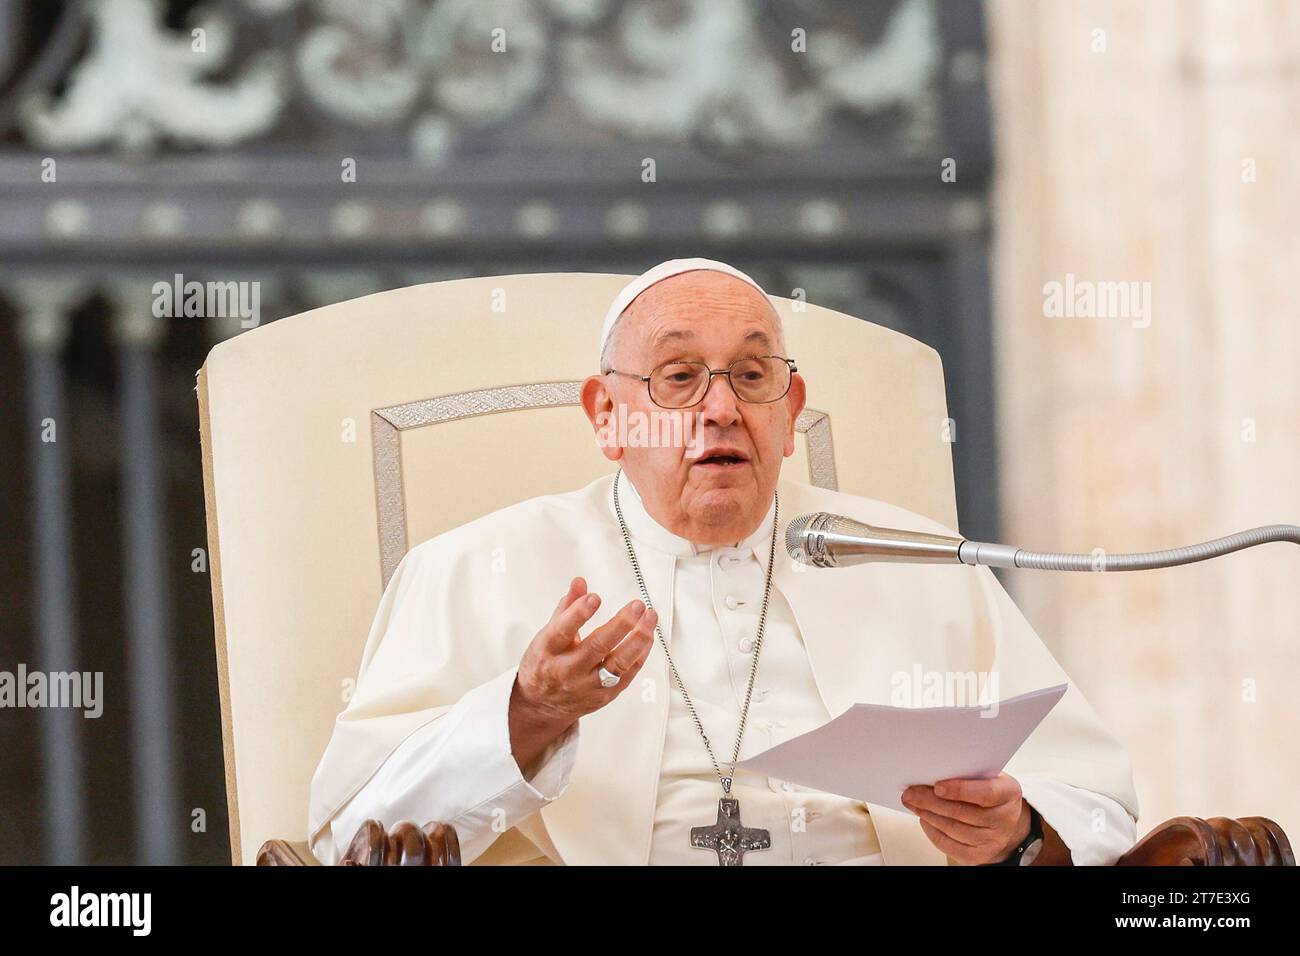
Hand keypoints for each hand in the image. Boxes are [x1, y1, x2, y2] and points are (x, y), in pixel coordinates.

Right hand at [508, 577, 656, 772]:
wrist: (541, 705)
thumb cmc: (545, 663)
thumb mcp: (547, 635)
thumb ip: (567, 608)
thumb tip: (580, 582)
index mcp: (547, 651)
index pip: (563, 631)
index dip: (579, 614)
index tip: (595, 597)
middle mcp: (567, 670)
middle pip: (597, 647)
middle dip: (620, 625)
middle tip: (637, 605)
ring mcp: (587, 686)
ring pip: (617, 664)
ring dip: (637, 639)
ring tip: (650, 617)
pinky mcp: (603, 696)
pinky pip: (627, 675)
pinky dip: (640, 654)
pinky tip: (647, 636)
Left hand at [901, 773, 1031, 864]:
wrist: (1007, 822)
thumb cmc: (992, 794)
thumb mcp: (989, 776)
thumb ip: (968, 773)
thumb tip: (934, 771)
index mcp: (1008, 793)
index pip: (985, 793)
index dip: (960, 790)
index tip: (937, 786)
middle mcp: (1004, 819)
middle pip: (962, 812)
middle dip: (931, 801)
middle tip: (911, 793)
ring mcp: (992, 841)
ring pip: (953, 829)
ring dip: (928, 815)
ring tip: (913, 803)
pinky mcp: (978, 855)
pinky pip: (950, 846)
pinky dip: (932, 832)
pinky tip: (924, 819)